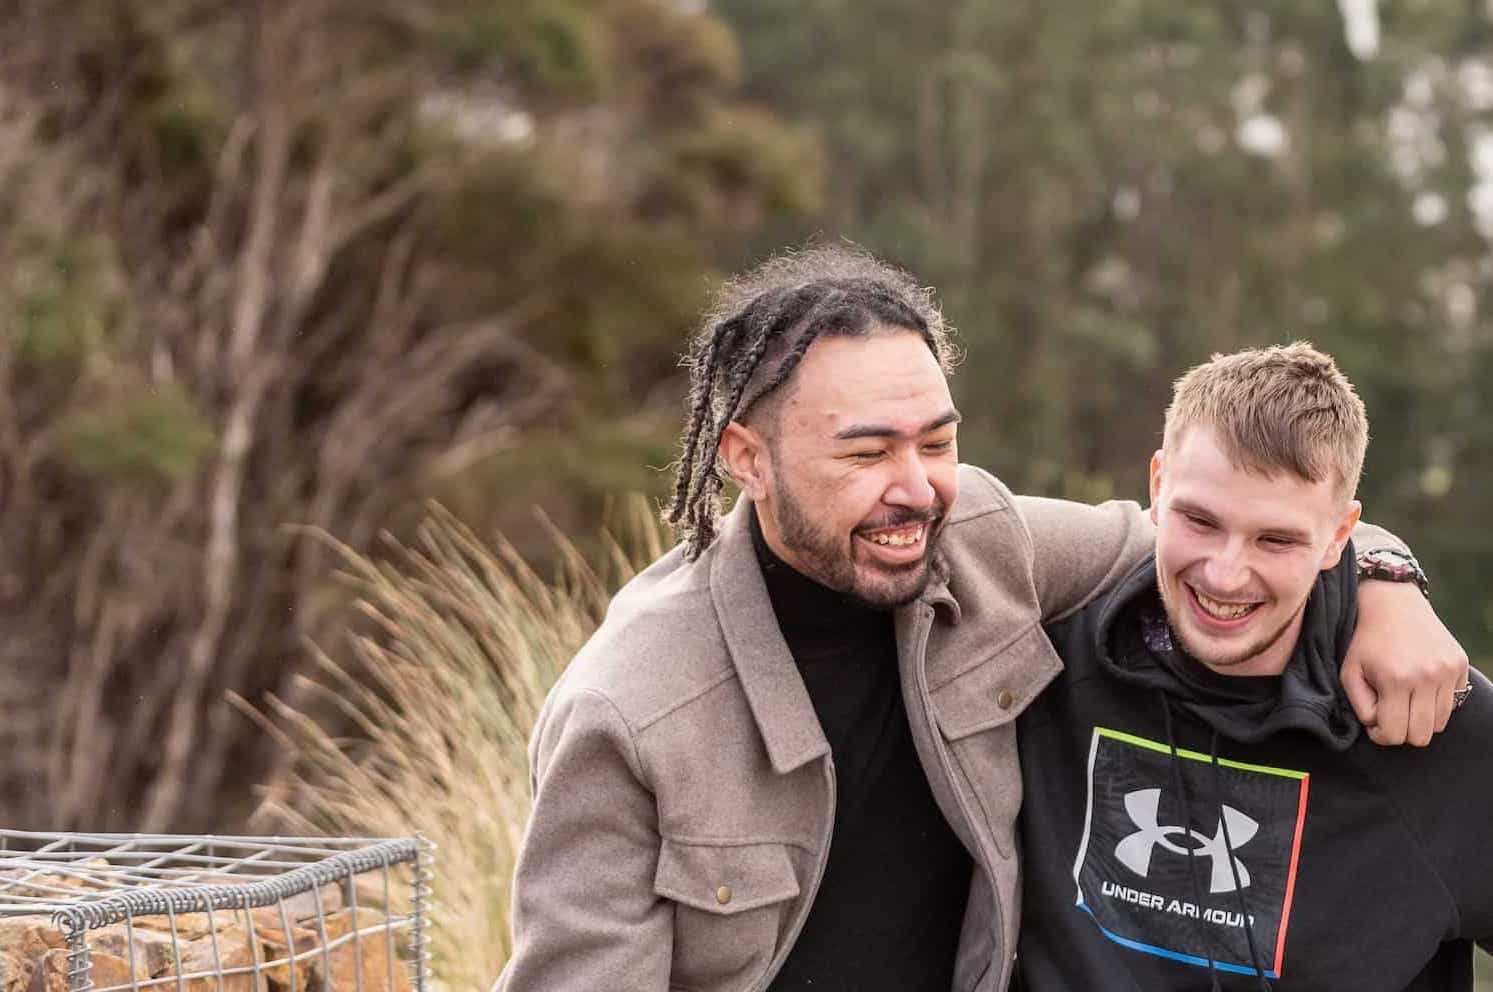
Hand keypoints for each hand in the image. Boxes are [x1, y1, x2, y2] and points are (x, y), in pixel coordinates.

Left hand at [1341, 581, 1468, 745]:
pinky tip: (1419, 685)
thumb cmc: (1366, 642)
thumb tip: (1379, 729)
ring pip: (1440, 724)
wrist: (1393, 603)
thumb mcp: (1349, 673)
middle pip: (1422, 736)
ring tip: (1404, 698)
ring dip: (1420, 718)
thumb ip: (1360, 707)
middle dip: (1402, 731)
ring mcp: (1447, 671)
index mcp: (1396, 680)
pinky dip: (1436, 702)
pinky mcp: (1460, 665)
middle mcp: (1427, 677)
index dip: (1382, 735)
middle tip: (1390, 713)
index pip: (1396, 735)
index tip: (1375, 723)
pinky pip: (1453, 704)